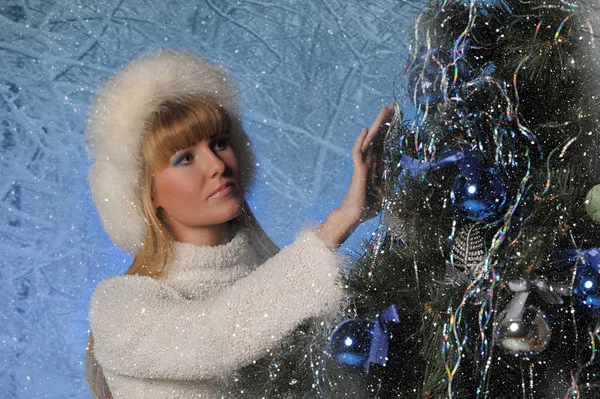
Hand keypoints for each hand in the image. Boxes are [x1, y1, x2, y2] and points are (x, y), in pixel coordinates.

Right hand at [342, 103, 393, 222]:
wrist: (354, 216)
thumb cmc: (367, 207)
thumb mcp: (386, 191)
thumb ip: (393, 179)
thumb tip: (402, 170)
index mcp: (376, 165)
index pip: (385, 142)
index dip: (391, 129)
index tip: (398, 117)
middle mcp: (369, 161)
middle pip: (379, 136)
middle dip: (385, 120)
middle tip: (393, 105)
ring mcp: (362, 164)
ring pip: (370, 139)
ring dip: (377, 124)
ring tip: (384, 109)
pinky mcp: (357, 169)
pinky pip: (358, 152)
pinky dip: (361, 140)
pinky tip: (365, 129)